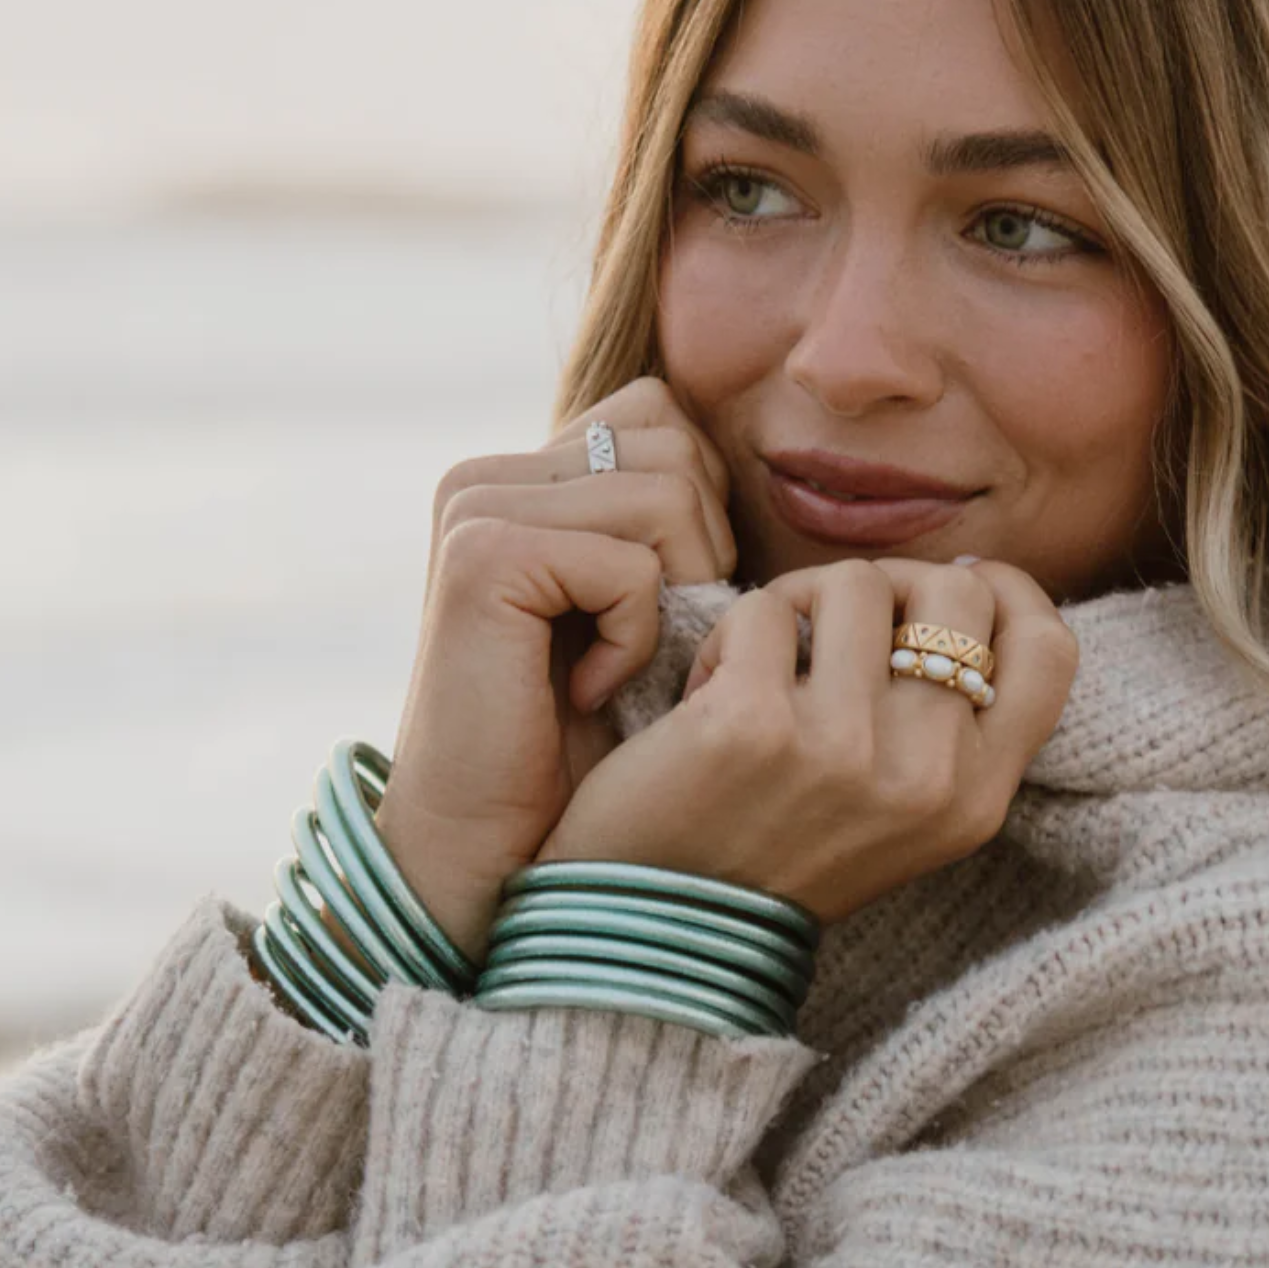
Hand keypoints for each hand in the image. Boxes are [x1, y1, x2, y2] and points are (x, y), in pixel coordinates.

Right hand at [374, 378, 736, 957]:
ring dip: (676, 598)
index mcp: (523, 476)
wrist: (492, 851)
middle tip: (650, 646)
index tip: (671, 608)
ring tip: (622, 669)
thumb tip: (790, 475)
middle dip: (701, 551)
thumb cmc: (582, 750)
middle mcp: (488, 476)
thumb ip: (671, 531)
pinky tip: (590, 691)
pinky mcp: (485, 555)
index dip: (703, 510)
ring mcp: (477, 507)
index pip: (663, 416)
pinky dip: (638, 638)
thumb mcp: (640, 617)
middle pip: (676, 444)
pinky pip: (633, 563)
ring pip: (668, 495)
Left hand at [537, 556, 1077, 924]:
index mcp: (976, 798)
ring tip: (765, 662)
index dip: (1012, 590)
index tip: (965, 578)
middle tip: (839, 622)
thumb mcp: (907, 813)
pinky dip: (729, 636)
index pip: (1048, 650)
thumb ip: (953, 722)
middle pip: (957, 592)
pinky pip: (763, 609)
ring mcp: (841, 747)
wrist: (665, 935)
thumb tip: (972, 580)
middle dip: (895, 583)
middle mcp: (925, 775)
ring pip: (855, 582)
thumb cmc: (783, 855)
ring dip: (801, 603)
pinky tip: (709, 690)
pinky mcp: (751, 722)